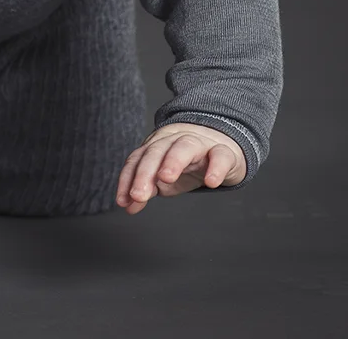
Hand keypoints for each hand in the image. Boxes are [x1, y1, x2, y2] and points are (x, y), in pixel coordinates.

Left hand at [116, 123, 247, 214]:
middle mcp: (174, 141)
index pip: (138, 159)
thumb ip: (146, 189)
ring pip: (184, 146)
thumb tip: (129, 207)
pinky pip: (220, 155)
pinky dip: (215, 167)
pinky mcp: (224, 152)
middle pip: (156, 151)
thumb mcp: (164, 178)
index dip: (128, 179)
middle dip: (145, 172)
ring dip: (173, 160)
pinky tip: (210, 182)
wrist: (220, 145)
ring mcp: (200, 144)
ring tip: (166, 178)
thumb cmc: (186, 164)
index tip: (123, 201)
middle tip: (139, 194)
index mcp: (157, 146)